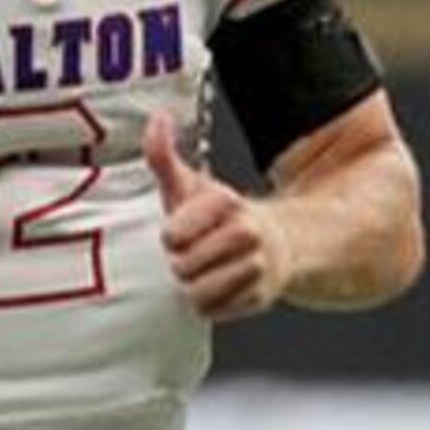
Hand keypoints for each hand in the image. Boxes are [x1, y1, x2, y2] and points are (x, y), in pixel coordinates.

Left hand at [145, 111, 291, 321]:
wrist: (272, 245)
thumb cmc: (217, 217)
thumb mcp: (189, 185)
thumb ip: (164, 155)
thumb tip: (158, 118)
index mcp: (227, 202)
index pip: (176, 234)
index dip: (173, 236)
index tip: (180, 231)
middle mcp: (247, 233)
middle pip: (184, 266)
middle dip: (182, 262)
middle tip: (195, 252)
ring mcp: (256, 267)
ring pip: (198, 293)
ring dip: (193, 285)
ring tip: (205, 270)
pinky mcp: (258, 298)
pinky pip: (212, 311)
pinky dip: (208, 304)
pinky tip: (218, 286)